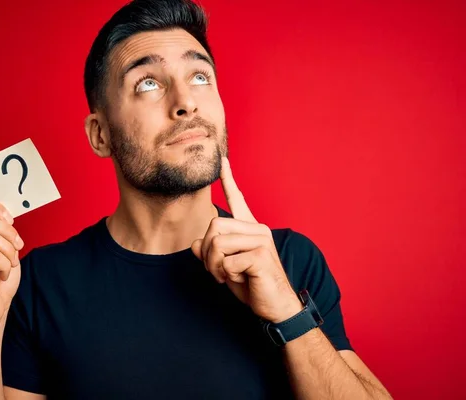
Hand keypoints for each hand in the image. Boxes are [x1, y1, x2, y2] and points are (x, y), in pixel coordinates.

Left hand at [191, 157, 302, 322]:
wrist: (276, 307)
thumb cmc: (252, 285)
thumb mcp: (226, 268)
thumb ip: (211, 253)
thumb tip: (193, 244)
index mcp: (250, 229)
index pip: (237, 199)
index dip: (228, 180)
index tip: (221, 160)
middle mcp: (257, 229)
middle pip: (213, 226)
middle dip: (206, 252)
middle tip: (216, 271)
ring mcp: (260, 240)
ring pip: (217, 243)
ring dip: (214, 266)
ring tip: (226, 276)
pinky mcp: (260, 255)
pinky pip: (226, 262)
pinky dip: (226, 276)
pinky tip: (240, 280)